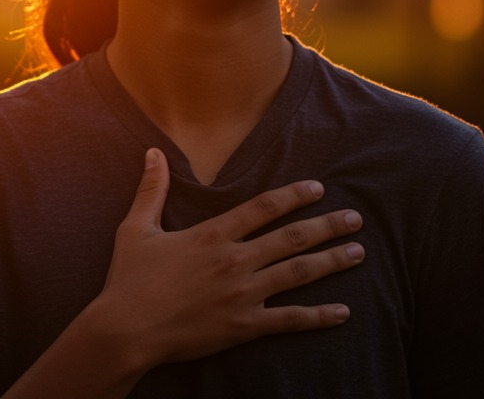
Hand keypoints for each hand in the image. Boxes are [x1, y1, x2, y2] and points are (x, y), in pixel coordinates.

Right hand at [92, 147, 364, 367]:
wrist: (125, 330)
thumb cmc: (128, 280)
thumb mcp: (136, 228)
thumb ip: (151, 189)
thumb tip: (153, 152)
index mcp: (213, 235)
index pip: (264, 207)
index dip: (294, 196)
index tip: (318, 188)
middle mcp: (235, 260)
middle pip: (292, 238)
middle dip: (327, 226)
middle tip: (355, 219)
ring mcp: (242, 294)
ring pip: (298, 273)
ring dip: (332, 261)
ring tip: (358, 252)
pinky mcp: (243, 326)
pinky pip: (290, 320)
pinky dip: (319, 316)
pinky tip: (343, 312)